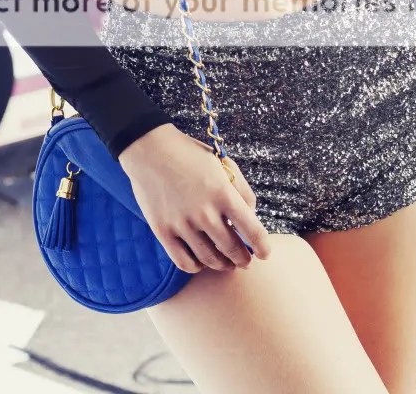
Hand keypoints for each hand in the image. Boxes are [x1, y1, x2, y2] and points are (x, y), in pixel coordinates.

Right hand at [118, 123, 271, 273]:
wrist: (150, 149)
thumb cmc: (191, 155)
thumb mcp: (224, 164)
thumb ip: (242, 190)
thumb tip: (252, 217)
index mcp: (223, 193)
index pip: (252, 230)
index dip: (263, 247)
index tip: (265, 253)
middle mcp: (205, 212)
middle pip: (232, 249)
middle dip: (243, 259)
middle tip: (246, 261)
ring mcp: (182, 224)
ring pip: (210, 259)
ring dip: (223, 265)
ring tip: (227, 263)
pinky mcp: (163, 231)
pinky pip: (184, 262)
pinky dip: (197, 266)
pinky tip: (202, 260)